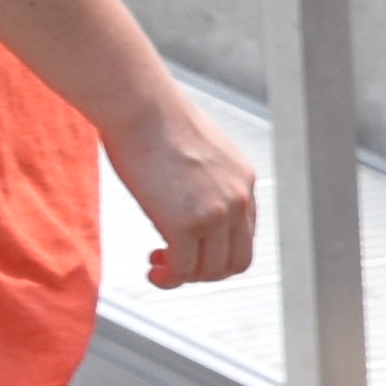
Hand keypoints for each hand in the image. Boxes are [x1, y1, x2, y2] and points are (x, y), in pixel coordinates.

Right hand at [116, 102, 258, 291]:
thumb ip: (202, 177)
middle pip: (237, 261)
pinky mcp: (187, 224)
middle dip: (206, 271)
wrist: (141, 105)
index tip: (192, 248)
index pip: (245, 235)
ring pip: (211, 271)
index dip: (218, 250)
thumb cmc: (155, 119)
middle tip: (176, 264)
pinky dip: (169, 280)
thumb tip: (183, 197)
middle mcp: (238, 200)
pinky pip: (183, 270)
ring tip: (159, 266)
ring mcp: (216, 214)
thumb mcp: (196, 149)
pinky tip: (153, 272)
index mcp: (244, 180)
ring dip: (185, 276)